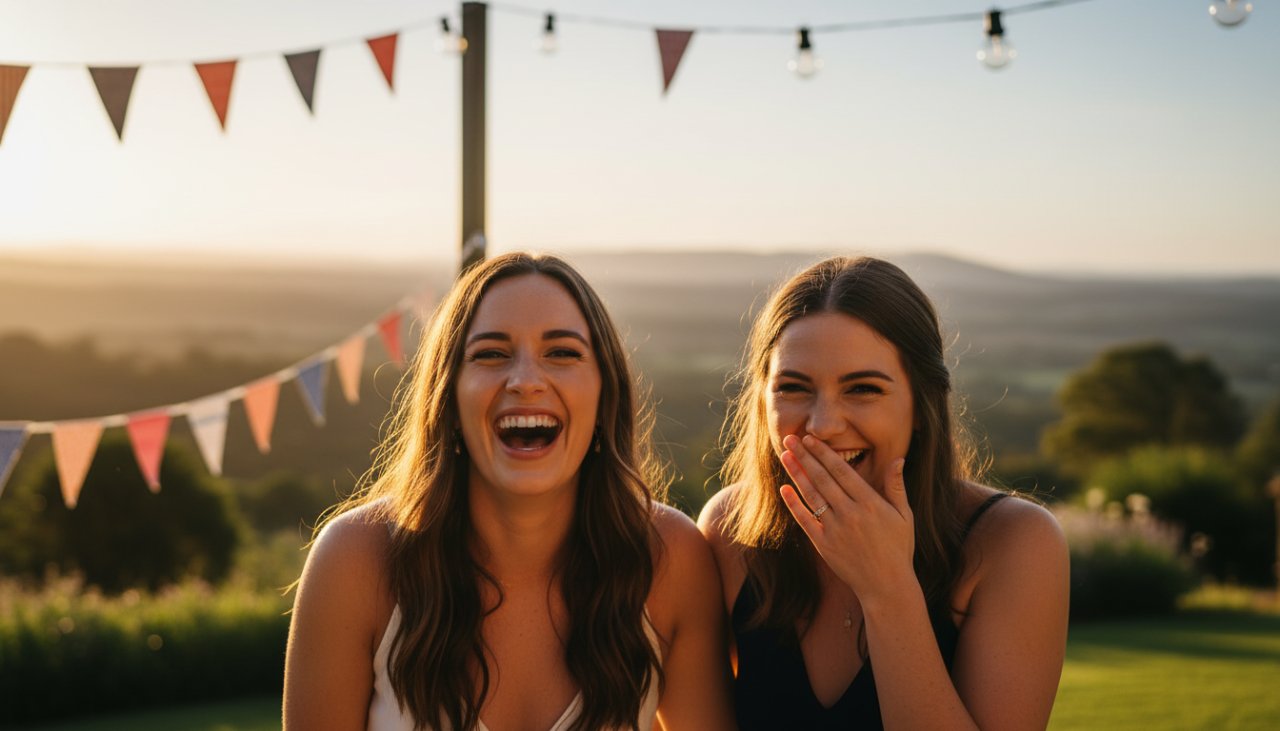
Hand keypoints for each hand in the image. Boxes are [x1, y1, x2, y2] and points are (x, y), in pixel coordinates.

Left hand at [777, 434, 914, 601]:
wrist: (887, 585)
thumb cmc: (898, 549)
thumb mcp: (904, 515)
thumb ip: (896, 486)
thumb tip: (898, 459)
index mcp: (870, 503)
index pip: (841, 471)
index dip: (824, 453)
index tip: (810, 439)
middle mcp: (850, 513)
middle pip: (822, 478)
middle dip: (805, 456)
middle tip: (790, 438)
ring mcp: (835, 529)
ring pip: (812, 495)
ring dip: (797, 473)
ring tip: (785, 456)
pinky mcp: (824, 545)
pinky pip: (806, 520)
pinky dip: (794, 504)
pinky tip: (785, 488)